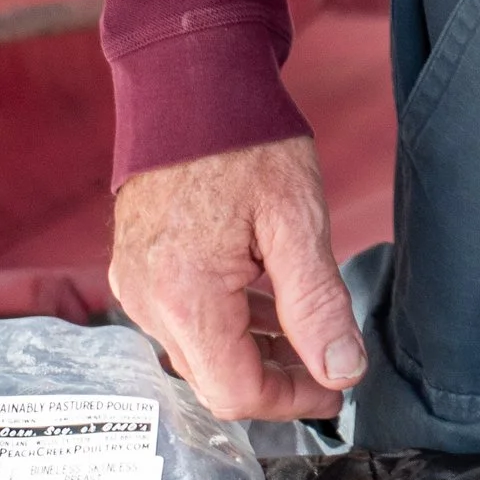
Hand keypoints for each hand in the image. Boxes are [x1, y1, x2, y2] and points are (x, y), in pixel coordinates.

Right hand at [110, 136, 365, 422]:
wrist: (190, 80)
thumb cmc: (245, 140)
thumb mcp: (296, 219)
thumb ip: (317, 303)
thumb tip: (343, 372)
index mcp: (184, 296)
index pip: (236, 391)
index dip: (292, 399)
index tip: (336, 388)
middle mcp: (147, 301)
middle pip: (214, 378)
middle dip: (276, 379)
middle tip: (329, 364)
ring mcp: (135, 284)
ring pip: (197, 351)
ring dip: (252, 352)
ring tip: (305, 332)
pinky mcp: (136, 267)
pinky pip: (180, 319)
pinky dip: (225, 324)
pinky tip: (264, 305)